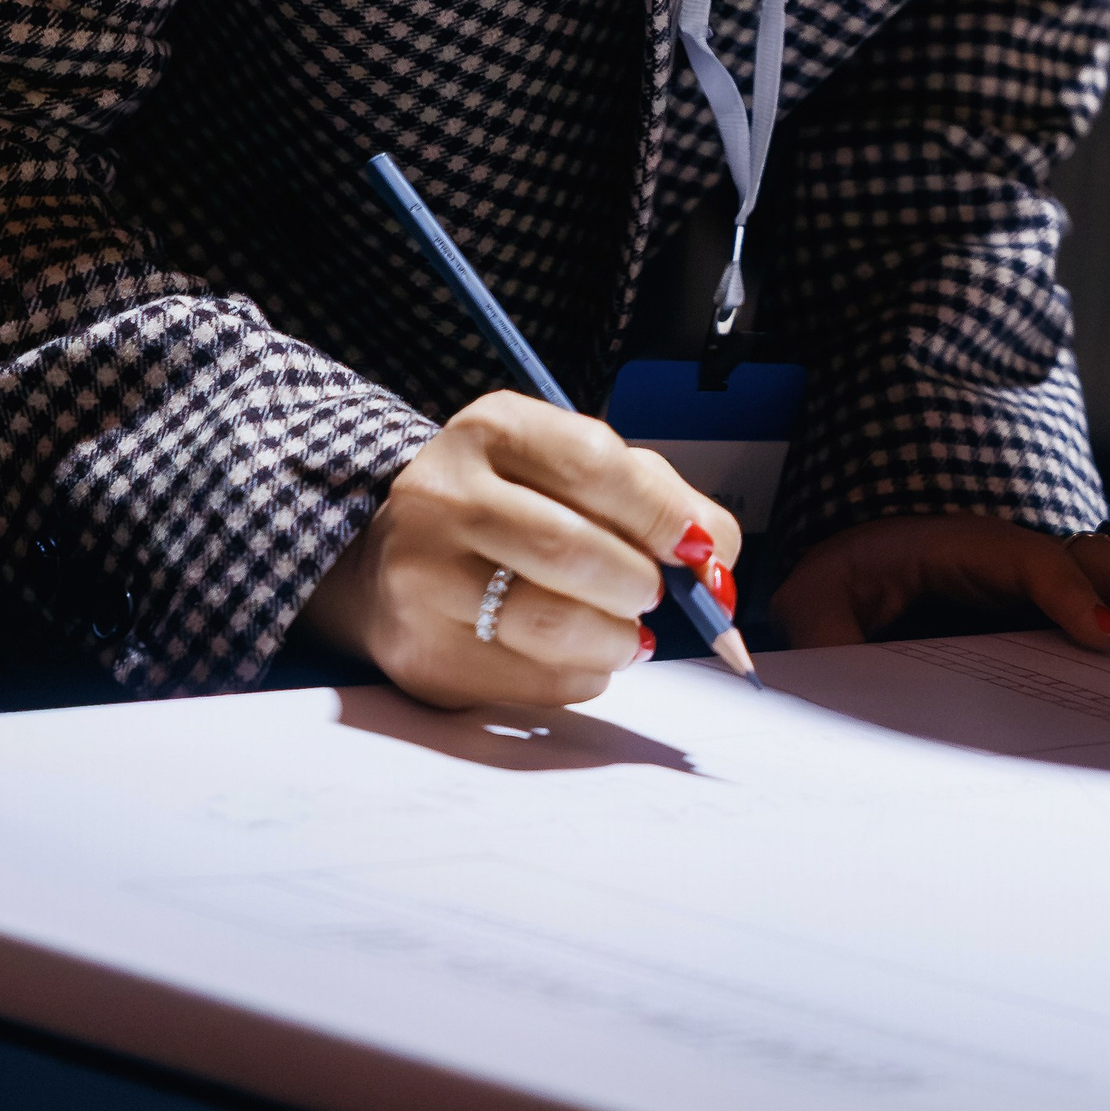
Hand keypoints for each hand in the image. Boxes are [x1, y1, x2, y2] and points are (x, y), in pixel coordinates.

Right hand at [303, 393, 739, 711]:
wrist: (389, 559)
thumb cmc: (510, 508)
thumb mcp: (568, 469)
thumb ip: (654, 496)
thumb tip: (719, 557)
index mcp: (492, 430)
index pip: (590, 463)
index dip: (659, 512)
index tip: (697, 549)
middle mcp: (443, 495)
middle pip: (570, 548)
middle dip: (639, 583)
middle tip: (654, 595)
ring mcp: (423, 578)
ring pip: (550, 623)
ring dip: (617, 639)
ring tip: (627, 633)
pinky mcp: (423, 654)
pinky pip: (533, 680)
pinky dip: (582, 675)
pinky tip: (578, 655)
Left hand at [770, 516, 1109, 659]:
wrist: (842, 566)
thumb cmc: (832, 590)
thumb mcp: (811, 608)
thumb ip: (822, 636)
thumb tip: (831, 666)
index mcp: (950, 547)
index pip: (1021, 561)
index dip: (1063, 596)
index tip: (1101, 641)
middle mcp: (1012, 549)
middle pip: (1099, 561)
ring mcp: (1044, 568)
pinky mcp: (1065, 598)